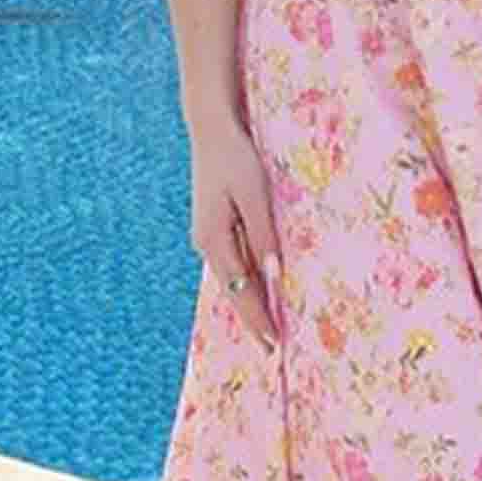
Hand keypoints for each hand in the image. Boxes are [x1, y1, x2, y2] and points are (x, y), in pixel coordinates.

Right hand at [189, 113, 282, 351]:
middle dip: (253, 320)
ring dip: (250, 303)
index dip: (258, 318)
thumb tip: (273, 272)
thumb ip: (263, 234)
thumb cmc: (236, 158)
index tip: (274, 343)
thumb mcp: (255, 194)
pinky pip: (234, 263)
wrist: (211, 130)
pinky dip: (247, 282)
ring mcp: (210, 237)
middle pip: (234, 291)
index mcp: (214, 240)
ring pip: (233, 279)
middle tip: (273, 350)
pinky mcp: (217, 227)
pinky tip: (259, 292)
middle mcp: (208, 244)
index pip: (240, 290)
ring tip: (268, 329)